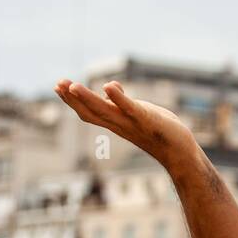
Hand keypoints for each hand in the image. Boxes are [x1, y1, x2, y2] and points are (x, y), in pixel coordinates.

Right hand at [54, 79, 199, 165]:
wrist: (180, 153)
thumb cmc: (160, 131)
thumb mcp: (138, 111)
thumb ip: (122, 101)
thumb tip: (107, 86)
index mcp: (116, 122)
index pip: (89, 111)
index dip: (72, 101)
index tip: (58, 87)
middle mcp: (119, 124)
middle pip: (90, 111)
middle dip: (72, 98)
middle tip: (57, 83)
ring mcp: (131, 123)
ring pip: (104, 110)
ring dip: (87, 98)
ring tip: (72, 85)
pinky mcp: (146, 119)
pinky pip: (130, 108)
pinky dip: (119, 98)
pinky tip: (108, 86)